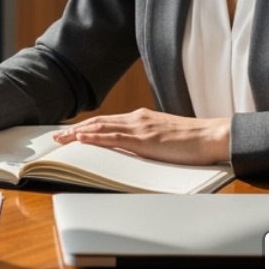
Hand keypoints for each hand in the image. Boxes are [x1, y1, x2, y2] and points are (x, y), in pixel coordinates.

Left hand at [51, 108, 230, 164]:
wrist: (212, 136)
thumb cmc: (192, 141)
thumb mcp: (163, 137)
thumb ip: (146, 140)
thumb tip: (133, 149)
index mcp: (141, 119)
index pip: (107, 122)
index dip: (86, 127)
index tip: (70, 133)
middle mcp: (137, 119)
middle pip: (98, 123)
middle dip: (76, 130)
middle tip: (56, 137)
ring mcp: (140, 128)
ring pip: (101, 128)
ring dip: (78, 134)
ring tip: (61, 139)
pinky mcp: (145, 140)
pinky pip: (115, 138)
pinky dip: (95, 137)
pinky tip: (82, 139)